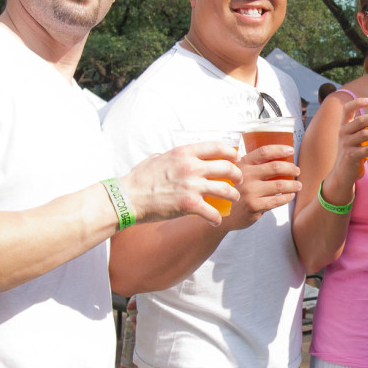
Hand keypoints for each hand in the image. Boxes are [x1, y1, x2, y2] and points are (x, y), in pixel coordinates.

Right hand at [121, 142, 242, 225]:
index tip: (236, 159)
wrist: (128, 197)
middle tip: (239, 181)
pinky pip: (213, 212)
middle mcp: (191, 167)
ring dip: (233, 196)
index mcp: (184, 153)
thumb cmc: (140, 178)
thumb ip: (173, 157)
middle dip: (237, 175)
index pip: (217, 147)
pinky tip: (216, 221)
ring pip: (225, 190)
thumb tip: (180, 157)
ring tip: (234, 199)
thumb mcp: (157, 158)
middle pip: (227, 168)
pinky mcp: (189, 204)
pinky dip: (217, 218)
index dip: (231, 153)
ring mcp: (191, 186)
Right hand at [223, 144, 301, 229]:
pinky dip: (287, 197)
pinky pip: (277, 200)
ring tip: (298, 185)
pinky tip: (290, 196)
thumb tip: (283, 159)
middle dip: (290, 168)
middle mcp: (245, 176)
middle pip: (275, 167)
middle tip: (297, 171)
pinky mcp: (253, 206)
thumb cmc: (239, 191)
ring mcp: (249, 191)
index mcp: (243, 164)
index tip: (291, 150)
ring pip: (279, 185)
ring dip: (293, 184)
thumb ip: (256, 166)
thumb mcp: (241, 174)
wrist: (226, 214)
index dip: (279, 149)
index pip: (264, 152)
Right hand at [329, 98, 367, 185]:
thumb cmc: (352, 154)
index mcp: (344, 126)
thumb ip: (363, 130)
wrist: (342, 174)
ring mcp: (346, 145)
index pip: (347, 109)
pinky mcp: (351, 156)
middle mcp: (342, 133)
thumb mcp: (353, 139)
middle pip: (360, 121)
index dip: (357, 102)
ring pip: (365, 134)